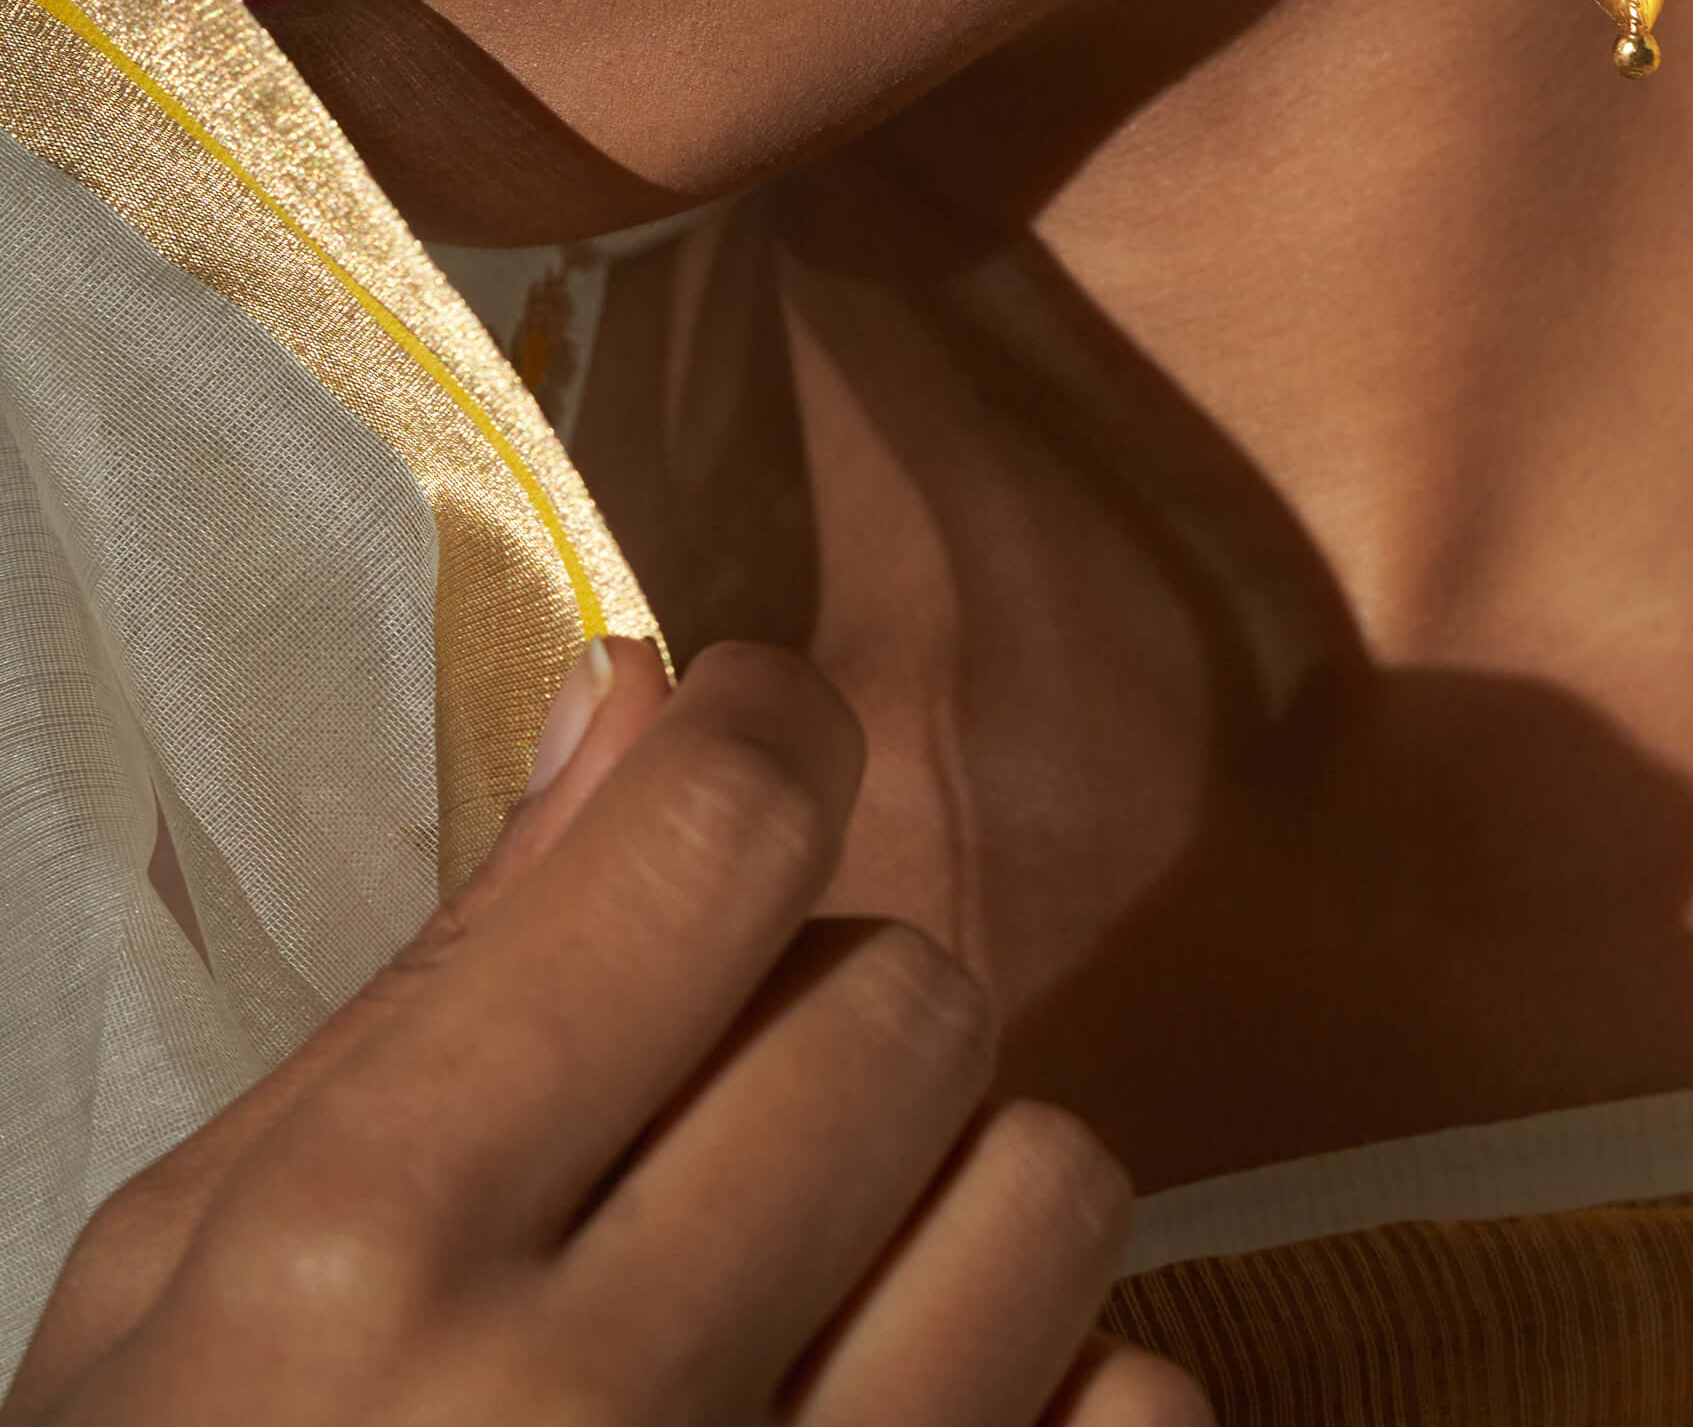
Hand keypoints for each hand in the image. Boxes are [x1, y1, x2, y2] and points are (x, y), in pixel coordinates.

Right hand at [6, 641, 1206, 1426]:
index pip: (717, 840)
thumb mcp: (195, 1272)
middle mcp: (587, 1404)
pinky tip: (896, 1414)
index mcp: (370, 1251)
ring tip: (815, 1268)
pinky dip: (1049, 1387)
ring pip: (1049, 1183)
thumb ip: (441, 981)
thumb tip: (641, 700)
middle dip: (826, 998)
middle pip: (906, 998)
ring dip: (949, 1186)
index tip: (762, 730)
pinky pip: (1133, 1403)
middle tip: (723, 1094)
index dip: (769, 728)